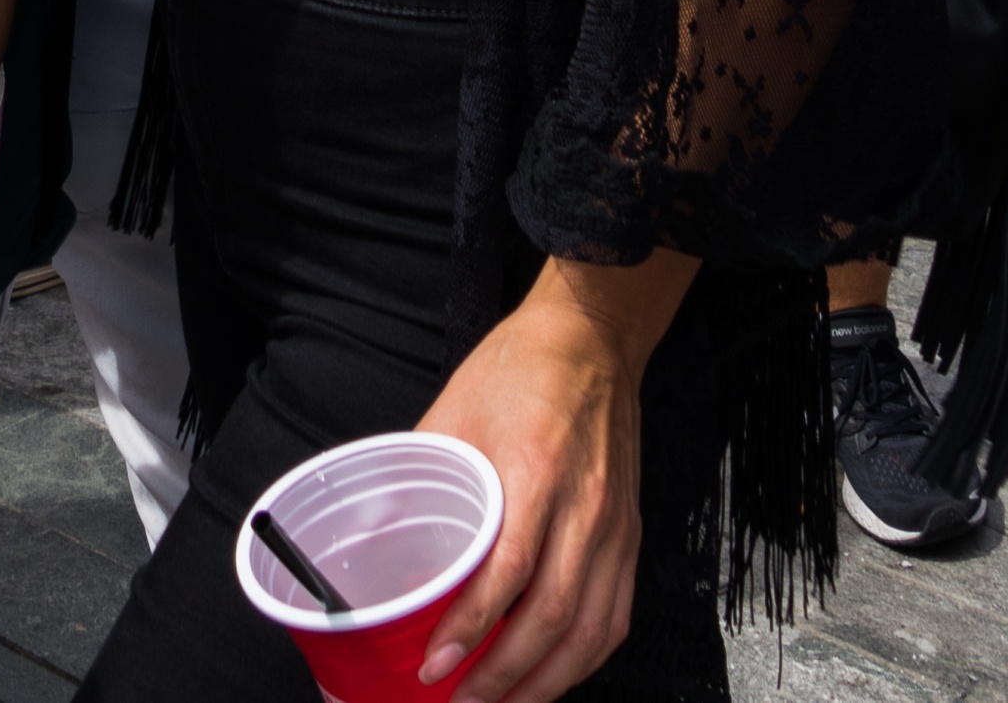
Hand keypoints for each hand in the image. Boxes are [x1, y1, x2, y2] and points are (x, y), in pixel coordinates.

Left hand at [405, 272, 649, 700]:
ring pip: (591, 630)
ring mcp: (616, 526)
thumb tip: (375, 531)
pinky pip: (615, 616)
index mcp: (538, 470)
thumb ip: (422, 475)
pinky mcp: (632, 536)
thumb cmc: (521, 368)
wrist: (592, 338)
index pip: (510, 572)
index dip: (471, 629)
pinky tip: (551, 677)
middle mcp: (587, 506)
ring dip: (545, 682)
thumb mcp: (453, 412)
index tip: (435, 665)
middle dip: (504, 677)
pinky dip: (583, 659)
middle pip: (554, 617)